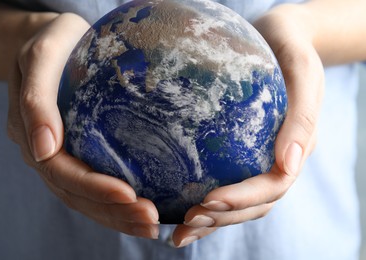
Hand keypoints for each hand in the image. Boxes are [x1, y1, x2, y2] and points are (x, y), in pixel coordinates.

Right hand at [7, 13, 158, 238]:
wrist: (53, 40)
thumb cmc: (51, 43)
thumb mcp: (40, 57)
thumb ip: (36, 101)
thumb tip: (43, 149)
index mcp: (30, 133)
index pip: (62, 173)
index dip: (94, 189)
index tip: (130, 196)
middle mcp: (43, 152)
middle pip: (75, 194)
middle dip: (113, 211)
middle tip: (151, 220)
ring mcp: (58, 155)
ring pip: (83, 197)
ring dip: (117, 216)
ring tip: (151, 225)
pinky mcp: (76, 151)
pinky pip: (92, 183)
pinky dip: (114, 202)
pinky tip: (138, 209)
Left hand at [172, 5, 324, 246]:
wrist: (280, 37)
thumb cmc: (290, 49)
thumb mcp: (302, 71)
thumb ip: (302, 118)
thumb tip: (289, 165)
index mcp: (296, 147)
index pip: (273, 185)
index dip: (243, 199)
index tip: (209, 200)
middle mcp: (278, 159)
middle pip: (254, 204)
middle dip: (222, 217)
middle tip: (186, 223)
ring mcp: (260, 159)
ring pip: (240, 202)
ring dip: (212, 220)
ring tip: (179, 230)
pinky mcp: (242, 152)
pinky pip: (226, 181)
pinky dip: (206, 202)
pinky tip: (179, 209)